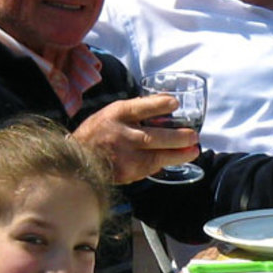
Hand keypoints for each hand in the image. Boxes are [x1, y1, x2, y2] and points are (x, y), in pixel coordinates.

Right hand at [74, 93, 201, 183]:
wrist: (78, 160)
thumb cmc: (99, 133)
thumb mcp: (112, 113)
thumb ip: (136, 108)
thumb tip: (165, 99)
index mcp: (115, 115)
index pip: (139, 107)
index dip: (158, 105)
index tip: (174, 103)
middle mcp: (119, 135)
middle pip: (153, 137)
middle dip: (177, 138)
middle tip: (194, 136)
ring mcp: (123, 156)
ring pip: (156, 157)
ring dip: (178, 155)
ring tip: (194, 151)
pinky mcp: (127, 173)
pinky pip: (150, 168)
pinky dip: (164, 163)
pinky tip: (176, 159)